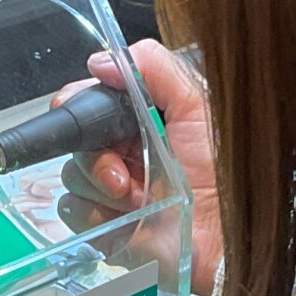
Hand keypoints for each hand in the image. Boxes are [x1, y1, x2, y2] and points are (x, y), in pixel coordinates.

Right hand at [58, 40, 220, 295]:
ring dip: (101, 189)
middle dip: (95, 156)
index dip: (79, 105)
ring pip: (71, 176)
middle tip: (123, 174)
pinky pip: (74, 212)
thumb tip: (100, 61)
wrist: (223, 234)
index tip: (83, 113)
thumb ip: (155, 68)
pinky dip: (97, 216)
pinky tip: (126, 219)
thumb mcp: (196, 106)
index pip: (89, 102)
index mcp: (139, 122)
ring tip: (135, 199)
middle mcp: (121, 153)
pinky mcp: (103, 225)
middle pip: (75, 140)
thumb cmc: (219, 172)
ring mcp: (109, 192)